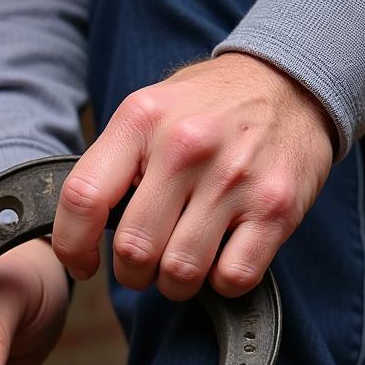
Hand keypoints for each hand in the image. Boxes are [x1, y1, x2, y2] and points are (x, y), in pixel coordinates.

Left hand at [51, 53, 335, 299]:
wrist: (292, 82)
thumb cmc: (208, 110)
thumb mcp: (149, 112)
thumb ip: (113, 165)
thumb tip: (78, 233)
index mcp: (141, 120)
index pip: (82, 199)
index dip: (72, 246)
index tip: (83, 263)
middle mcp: (187, 146)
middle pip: (133, 250)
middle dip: (133, 273)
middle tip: (146, 263)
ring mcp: (234, 178)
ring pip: (180, 273)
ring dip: (176, 282)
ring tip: (184, 258)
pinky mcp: (276, 208)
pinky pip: (232, 278)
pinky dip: (222, 281)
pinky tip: (223, 256)